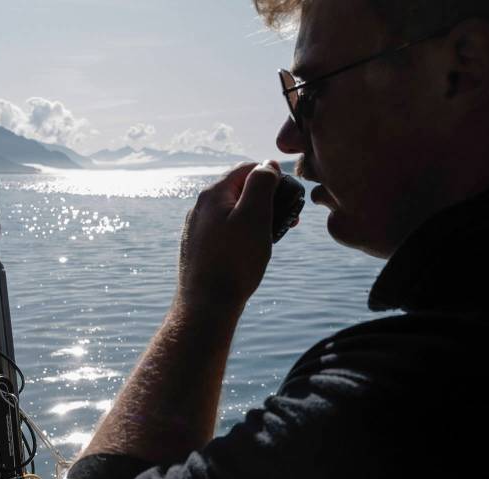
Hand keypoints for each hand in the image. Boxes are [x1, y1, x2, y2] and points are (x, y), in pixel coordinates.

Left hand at [176, 161, 281, 310]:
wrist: (207, 304)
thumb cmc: (234, 261)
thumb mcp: (254, 216)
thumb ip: (261, 184)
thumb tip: (268, 164)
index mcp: (212, 194)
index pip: (247, 168)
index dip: (273, 176)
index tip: (290, 195)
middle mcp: (200, 208)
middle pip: (241, 190)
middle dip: (268, 199)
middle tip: (290, 219)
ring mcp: (198, 228)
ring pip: (235, 212)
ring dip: (259, 217)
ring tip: (276, 235)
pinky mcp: (199, 247)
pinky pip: (227, 230)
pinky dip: (245, 233)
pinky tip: (255, 249)